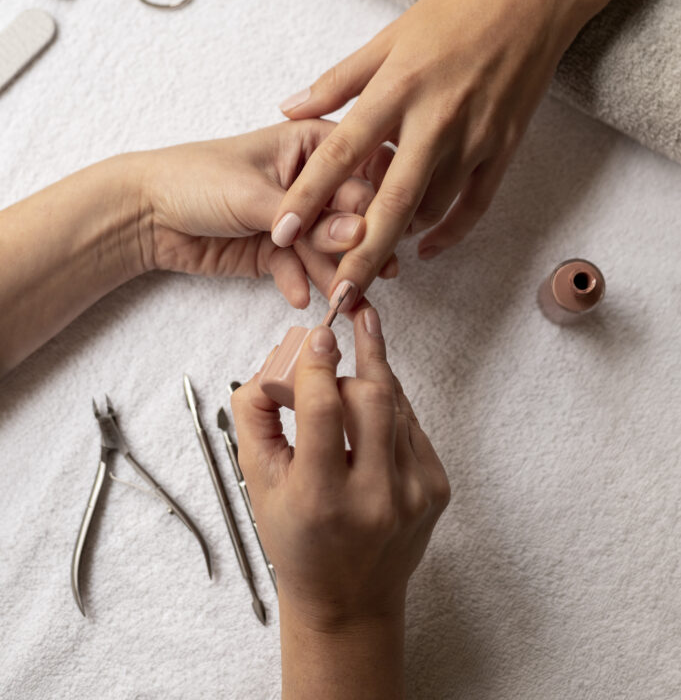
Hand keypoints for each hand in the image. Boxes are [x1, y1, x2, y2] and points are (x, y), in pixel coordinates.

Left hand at [139, 119, 396, 308]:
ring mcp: (297, 216)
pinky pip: (300, 268)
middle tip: (371, 274)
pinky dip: (300, 282)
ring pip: (328, 247)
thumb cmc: (195, 179)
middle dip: (355, 245)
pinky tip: (299, 296)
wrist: (145, 214)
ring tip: (346, 299)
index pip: (356, 170)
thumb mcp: (255, 194)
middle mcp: (311, 179)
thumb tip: (357, 233)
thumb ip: (307, 219)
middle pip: (349, 213)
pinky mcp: (278, 249)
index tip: (376, 232)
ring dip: (334, 273)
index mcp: (312, 143)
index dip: (370, 202)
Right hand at [231, 306, 449, 626]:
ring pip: (396, 405)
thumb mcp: (258, 483)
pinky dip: (389, 404)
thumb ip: (254, 416)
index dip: (318, 365)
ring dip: (372, 375)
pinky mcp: (435, 490)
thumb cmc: (297, 539)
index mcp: (321, 500)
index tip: (317, 334)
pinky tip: (372, 402)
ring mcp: (413, 495)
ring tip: (361, 335)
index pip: (323, 412)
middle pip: (371, 398)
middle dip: (349, 363)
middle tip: (334, 340)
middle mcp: (374, 500)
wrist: (348, 600)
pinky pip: (412, 424)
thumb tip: (274, 363)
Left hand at [272, 0, 578, 307]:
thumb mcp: (389, 37)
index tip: (280, 232)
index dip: (307, 197)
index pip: (341, 154)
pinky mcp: (503, 149)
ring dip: (399, 238)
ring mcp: (473, 139)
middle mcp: (434, 121)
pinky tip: (425, 248)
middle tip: (335, 296)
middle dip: (358, 254)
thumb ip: (339, 80)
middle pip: (389, 202)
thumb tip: (289, 107)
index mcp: (397, 89)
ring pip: (430, 208)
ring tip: (369, 260)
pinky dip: (449, 233)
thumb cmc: (456, 10)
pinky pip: (474, 206)